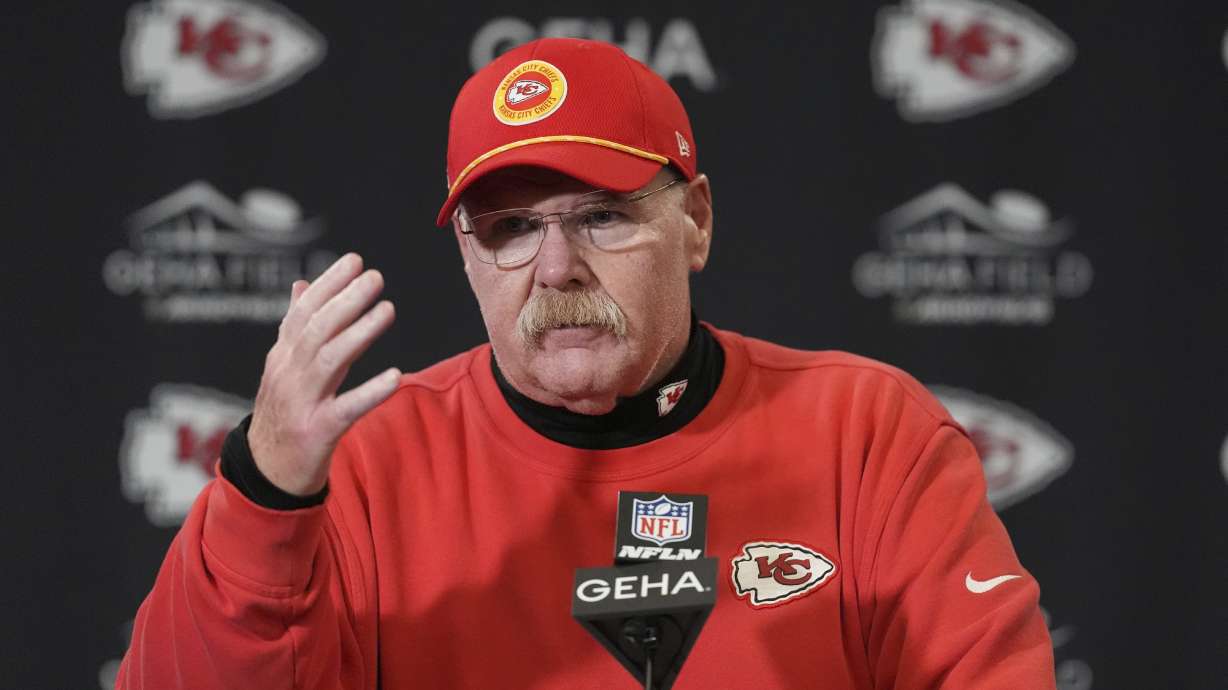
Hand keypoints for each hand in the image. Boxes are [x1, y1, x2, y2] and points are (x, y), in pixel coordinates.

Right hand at [247, 253, 399, 495]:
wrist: (266, 473)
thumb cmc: (284, 414)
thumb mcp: (285, 368)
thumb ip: (295, 328)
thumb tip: (301, 286)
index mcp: (283, 357)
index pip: (304, 312)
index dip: (329, 284)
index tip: (355, 260)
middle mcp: (289, 374)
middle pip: (317, 330)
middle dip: (346, 300)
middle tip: (375, 277)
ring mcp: (302, 403)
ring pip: (330, 361)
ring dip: (359, 333)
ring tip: (387, 309)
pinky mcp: (318, 432)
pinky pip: (347, 409)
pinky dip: (370, 392)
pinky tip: (395, 377)